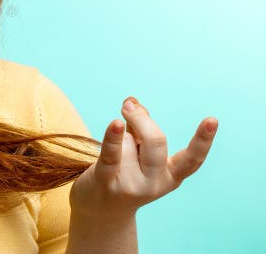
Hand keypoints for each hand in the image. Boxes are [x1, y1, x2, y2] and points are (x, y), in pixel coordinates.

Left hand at [69, 97, 217, 219]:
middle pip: (156, 142)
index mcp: (171, 176)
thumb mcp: (138, 151)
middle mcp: (155, 183)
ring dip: (117, 137)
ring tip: (113, 154)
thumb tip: (132, 102)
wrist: (100, 210)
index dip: (203, 140)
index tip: (212, 120)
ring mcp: (132, 185)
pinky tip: (116, 124)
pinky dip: (113, 137)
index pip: (192, 159)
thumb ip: (139, 125)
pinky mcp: (107, 182)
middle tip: (128, 106)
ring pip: (127, 141)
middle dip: (142, 119)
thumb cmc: (124, 172)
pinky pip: (112, 155)